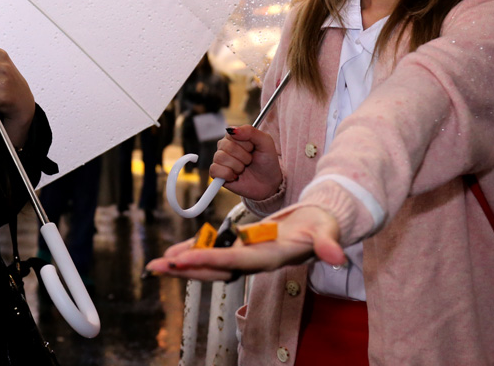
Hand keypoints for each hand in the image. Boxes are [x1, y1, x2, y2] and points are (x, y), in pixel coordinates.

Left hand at [145, 205, 344, 281]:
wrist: (320, 226)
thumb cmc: (322, 227)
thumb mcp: (328, 232)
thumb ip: (328, 244)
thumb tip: (336, 256)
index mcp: (272, 257)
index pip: (236, 261)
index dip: (210, 261)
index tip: (186, 261)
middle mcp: (255, 261)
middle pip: (216, 268)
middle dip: (187, 268)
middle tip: (158, 267)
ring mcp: (247, 255)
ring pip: (210, 263)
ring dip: (184, 264)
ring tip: (157, 264)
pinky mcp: (242, 247)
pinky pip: (213, 252)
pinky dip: (194, 251)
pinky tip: (174, 253)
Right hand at [210, 126, 282, 199]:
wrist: (268, 182)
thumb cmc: (266, 161)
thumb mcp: (265, 142)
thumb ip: (251, 131)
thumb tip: (233, 130)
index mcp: (235, 136)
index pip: (233, 134)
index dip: (246, 144)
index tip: (253, 149)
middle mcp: (225, 146)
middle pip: (227, 147)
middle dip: (244, 157)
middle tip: (249, 161)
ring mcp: (219, 159)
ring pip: (221, 158)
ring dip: (237, 167)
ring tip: (243, 169)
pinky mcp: (216, 173)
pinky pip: (214, 170)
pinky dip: (227, 175)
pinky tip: (235, 176)